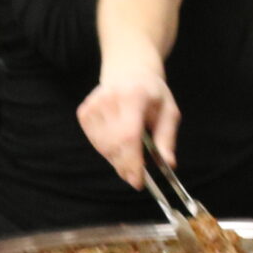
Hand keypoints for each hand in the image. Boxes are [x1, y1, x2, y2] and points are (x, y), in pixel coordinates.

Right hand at [78, 69, 177, 189]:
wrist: (128, 71)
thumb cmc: (152, 94)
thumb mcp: (169, 112)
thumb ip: (167, 138)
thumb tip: (169, 164)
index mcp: (134, 96)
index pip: (128, 135)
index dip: (132, 162)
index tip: (138, 181)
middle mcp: (109, 99)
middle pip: (114, 145)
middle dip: (126, 166)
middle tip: (137, 178)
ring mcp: (93, 105)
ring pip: (103, 147)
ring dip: (118, 159)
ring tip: (131, 155)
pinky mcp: (84, 112)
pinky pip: (95, 142)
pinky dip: (108, 150)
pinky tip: (119, 142)